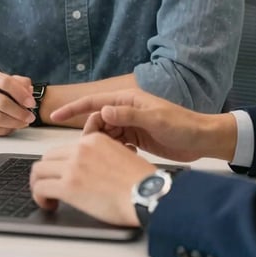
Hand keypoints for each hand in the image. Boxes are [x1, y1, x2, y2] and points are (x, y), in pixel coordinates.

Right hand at [0, 65, 35, 135]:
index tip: (31, 102)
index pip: (5, 83)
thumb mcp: (2, 76)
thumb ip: (18, 81)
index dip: (21, 94)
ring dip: (15, 122)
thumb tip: (29, 92)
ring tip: (24, 122)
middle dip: (20, 112)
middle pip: (2, 103)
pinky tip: (13, 126)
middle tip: (30, 116)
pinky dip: (5, 130)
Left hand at [30, 132, 152, 225]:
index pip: (64, 149)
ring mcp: (73, 166)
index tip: (60, 176)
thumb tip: (92, 170)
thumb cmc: (140, 182)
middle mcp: (81, 149)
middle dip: (45, 173)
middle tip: (50, 188)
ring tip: (48, 198)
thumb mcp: (121, 155)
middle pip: (47, 157)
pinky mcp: (68, 185)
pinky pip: (40, 188)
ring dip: (39, 185)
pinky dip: (40, 198)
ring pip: (39, 171)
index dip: (59, 165)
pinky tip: (50, 205)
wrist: (147, 193)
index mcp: (94, 140)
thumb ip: (102, 157)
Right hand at [50, 89, 237, 162]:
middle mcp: (126, 109)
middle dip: (91, 135)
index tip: (53, 116)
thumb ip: (129, 114)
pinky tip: (124, 156)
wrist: (201, 139)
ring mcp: (130, 123)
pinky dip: (113, 150)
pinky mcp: (135, 137)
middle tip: (94, 151)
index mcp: (128, 99)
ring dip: (103, 144)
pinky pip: (115, 142)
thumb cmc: (182, 126)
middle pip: (96, 120)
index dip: (72, 108)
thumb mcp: (155, 119)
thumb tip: (103, 110)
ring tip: (113, 154)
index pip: (94, 102)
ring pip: (105, 133)